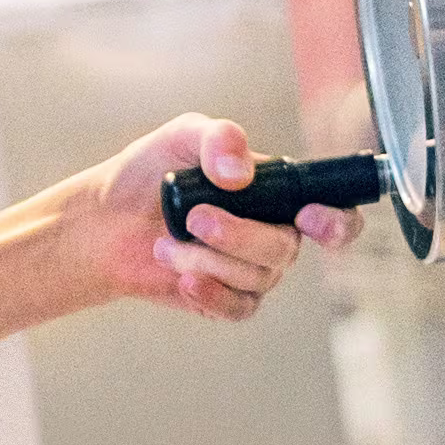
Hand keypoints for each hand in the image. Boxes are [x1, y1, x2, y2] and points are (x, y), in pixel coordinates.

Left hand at [63, 113, 363, 323]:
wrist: (105, 221)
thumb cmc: (150, 173)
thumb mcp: (181, 137)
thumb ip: (217, 138)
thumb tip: (241, 173)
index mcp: (277, 191)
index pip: (334, 210)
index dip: (338, 221)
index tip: (309, 218)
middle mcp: (275, 232)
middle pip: (286, 247)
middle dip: (238, 236)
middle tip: (194, 218)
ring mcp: (253, 269)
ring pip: (259, 278)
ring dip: (207, 260)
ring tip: (167, 243)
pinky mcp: (228, 298)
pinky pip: (240, 307)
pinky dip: (211, 294)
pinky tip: (183, 279)